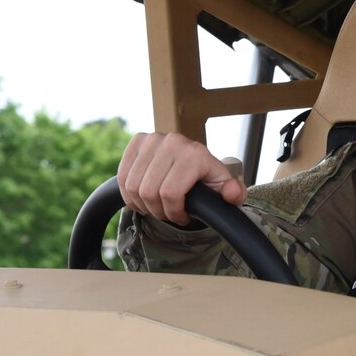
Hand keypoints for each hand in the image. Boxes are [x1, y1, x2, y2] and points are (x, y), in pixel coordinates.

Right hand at [117, 132, 246, 225]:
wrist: (192, 160)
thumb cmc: (205, 177)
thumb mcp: (223, 186)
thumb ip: (233, 192)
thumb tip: (233, 193)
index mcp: (194, 153)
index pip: (170, 193)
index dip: (173, 212)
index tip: (182, 216)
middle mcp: (172, 141)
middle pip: (149, 191)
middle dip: (158, 210)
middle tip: (168, 212)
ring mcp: (152, 139)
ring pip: (133, 187)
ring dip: (142, 204)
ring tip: (156, 205)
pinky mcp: (136, 141)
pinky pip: (122, 177)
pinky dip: (129, 194)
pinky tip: (142, 196)